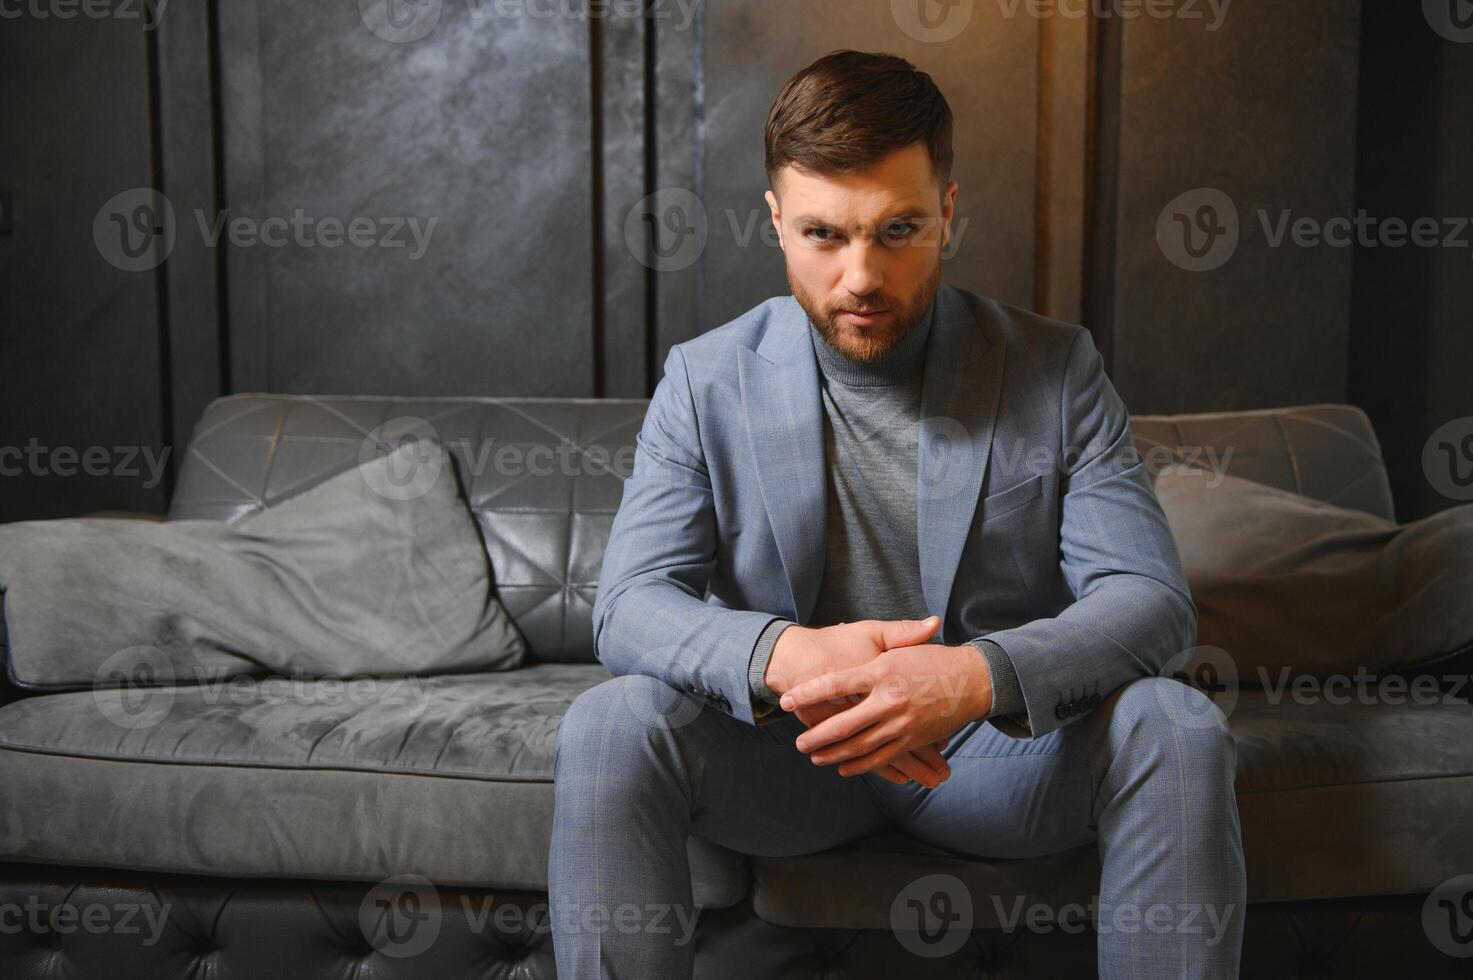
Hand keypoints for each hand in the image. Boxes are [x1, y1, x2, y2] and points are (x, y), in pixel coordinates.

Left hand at [766, 616, 952, 786]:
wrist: (973, 680)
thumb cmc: (933, 659)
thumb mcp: (900, 645)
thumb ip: (867, 649)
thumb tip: (843, 633)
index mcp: (881, 670)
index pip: (835, 683)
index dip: (809, 693)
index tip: (787, 700)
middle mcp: (889, 699)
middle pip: (843, 723)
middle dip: (817, 736)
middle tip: (799, 743)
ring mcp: (901, 723)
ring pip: (860, 745)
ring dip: (834, 754)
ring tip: (814, 758)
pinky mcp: (912, 739)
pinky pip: (882, 758)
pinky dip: (860, 765)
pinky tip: (844, 768)